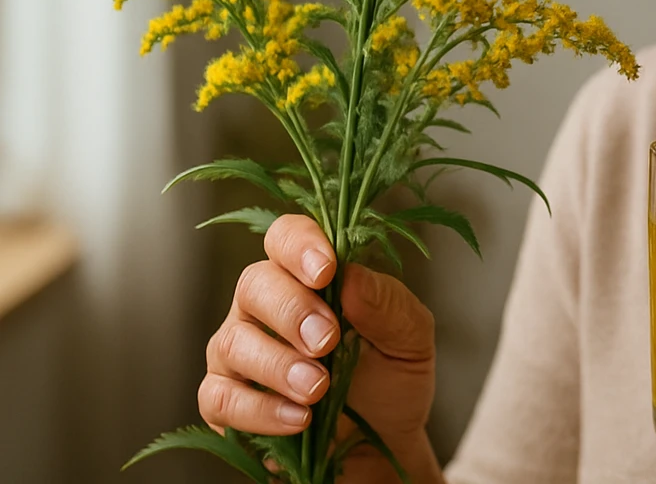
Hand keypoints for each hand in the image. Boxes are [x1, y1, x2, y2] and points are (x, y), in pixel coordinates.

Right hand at [199, 214, 441, 481]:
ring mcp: (239, 352)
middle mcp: (264, 306)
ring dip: (277, 365)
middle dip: (291, 311)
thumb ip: (388, 303)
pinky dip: (258, 409)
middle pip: (254, 285)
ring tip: (318, 389)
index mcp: (308, 275)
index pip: (286, 236)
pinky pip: (221, 398)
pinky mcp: (225, 401)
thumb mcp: (410, 339)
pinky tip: (297, 419)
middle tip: (327, 342)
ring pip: (232, 342)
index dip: (300, 245)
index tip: (326, 271)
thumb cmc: (392, 377)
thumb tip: (352, 277)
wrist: (383, 443)